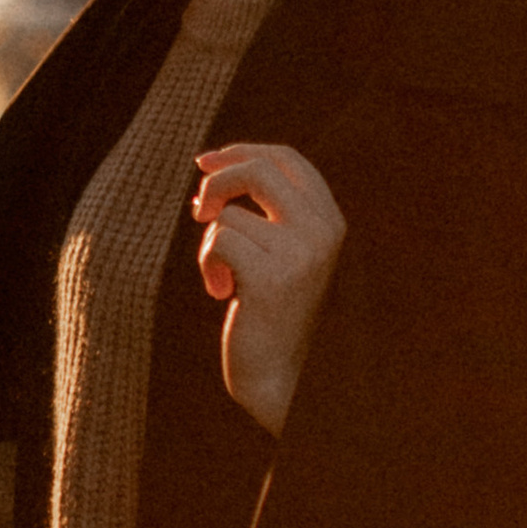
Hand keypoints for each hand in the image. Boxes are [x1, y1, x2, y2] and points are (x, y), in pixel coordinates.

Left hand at [191, 140, 345, 438]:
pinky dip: (207, 264)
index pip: (288, 159)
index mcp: (330, 221)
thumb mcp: (277, 253)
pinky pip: (218, 241)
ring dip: (210, 244)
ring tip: (222, 277)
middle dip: (216, 182)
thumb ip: (265, 213)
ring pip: (227, 213)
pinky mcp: (272, 277)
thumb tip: (212, 170)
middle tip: (197, 210)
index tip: (205, 162)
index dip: (242, 151)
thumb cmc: (269, 313)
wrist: (278, 376)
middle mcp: (323, 231)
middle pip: (258, 169)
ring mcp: (302, 253)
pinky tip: (221, 293)